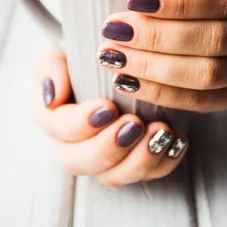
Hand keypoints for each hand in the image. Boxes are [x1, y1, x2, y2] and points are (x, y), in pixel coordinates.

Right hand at [32, 45, 188, 187]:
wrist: (123, 60)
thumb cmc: (88, 53)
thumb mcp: (64, 50)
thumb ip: (50, 66)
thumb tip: (53, 95)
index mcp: (54, 115)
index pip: (56, 128)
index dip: (79, 124)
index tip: (107, 106)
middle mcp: (74, 143)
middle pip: (78, 161)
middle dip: (107, 148)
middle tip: (134, 124)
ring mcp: (105, 157)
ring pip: (112, 176)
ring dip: (138, 159)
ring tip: (161, 133)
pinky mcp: (133, 162)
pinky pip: (146, 175)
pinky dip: (163, 163)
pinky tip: (175, 142)